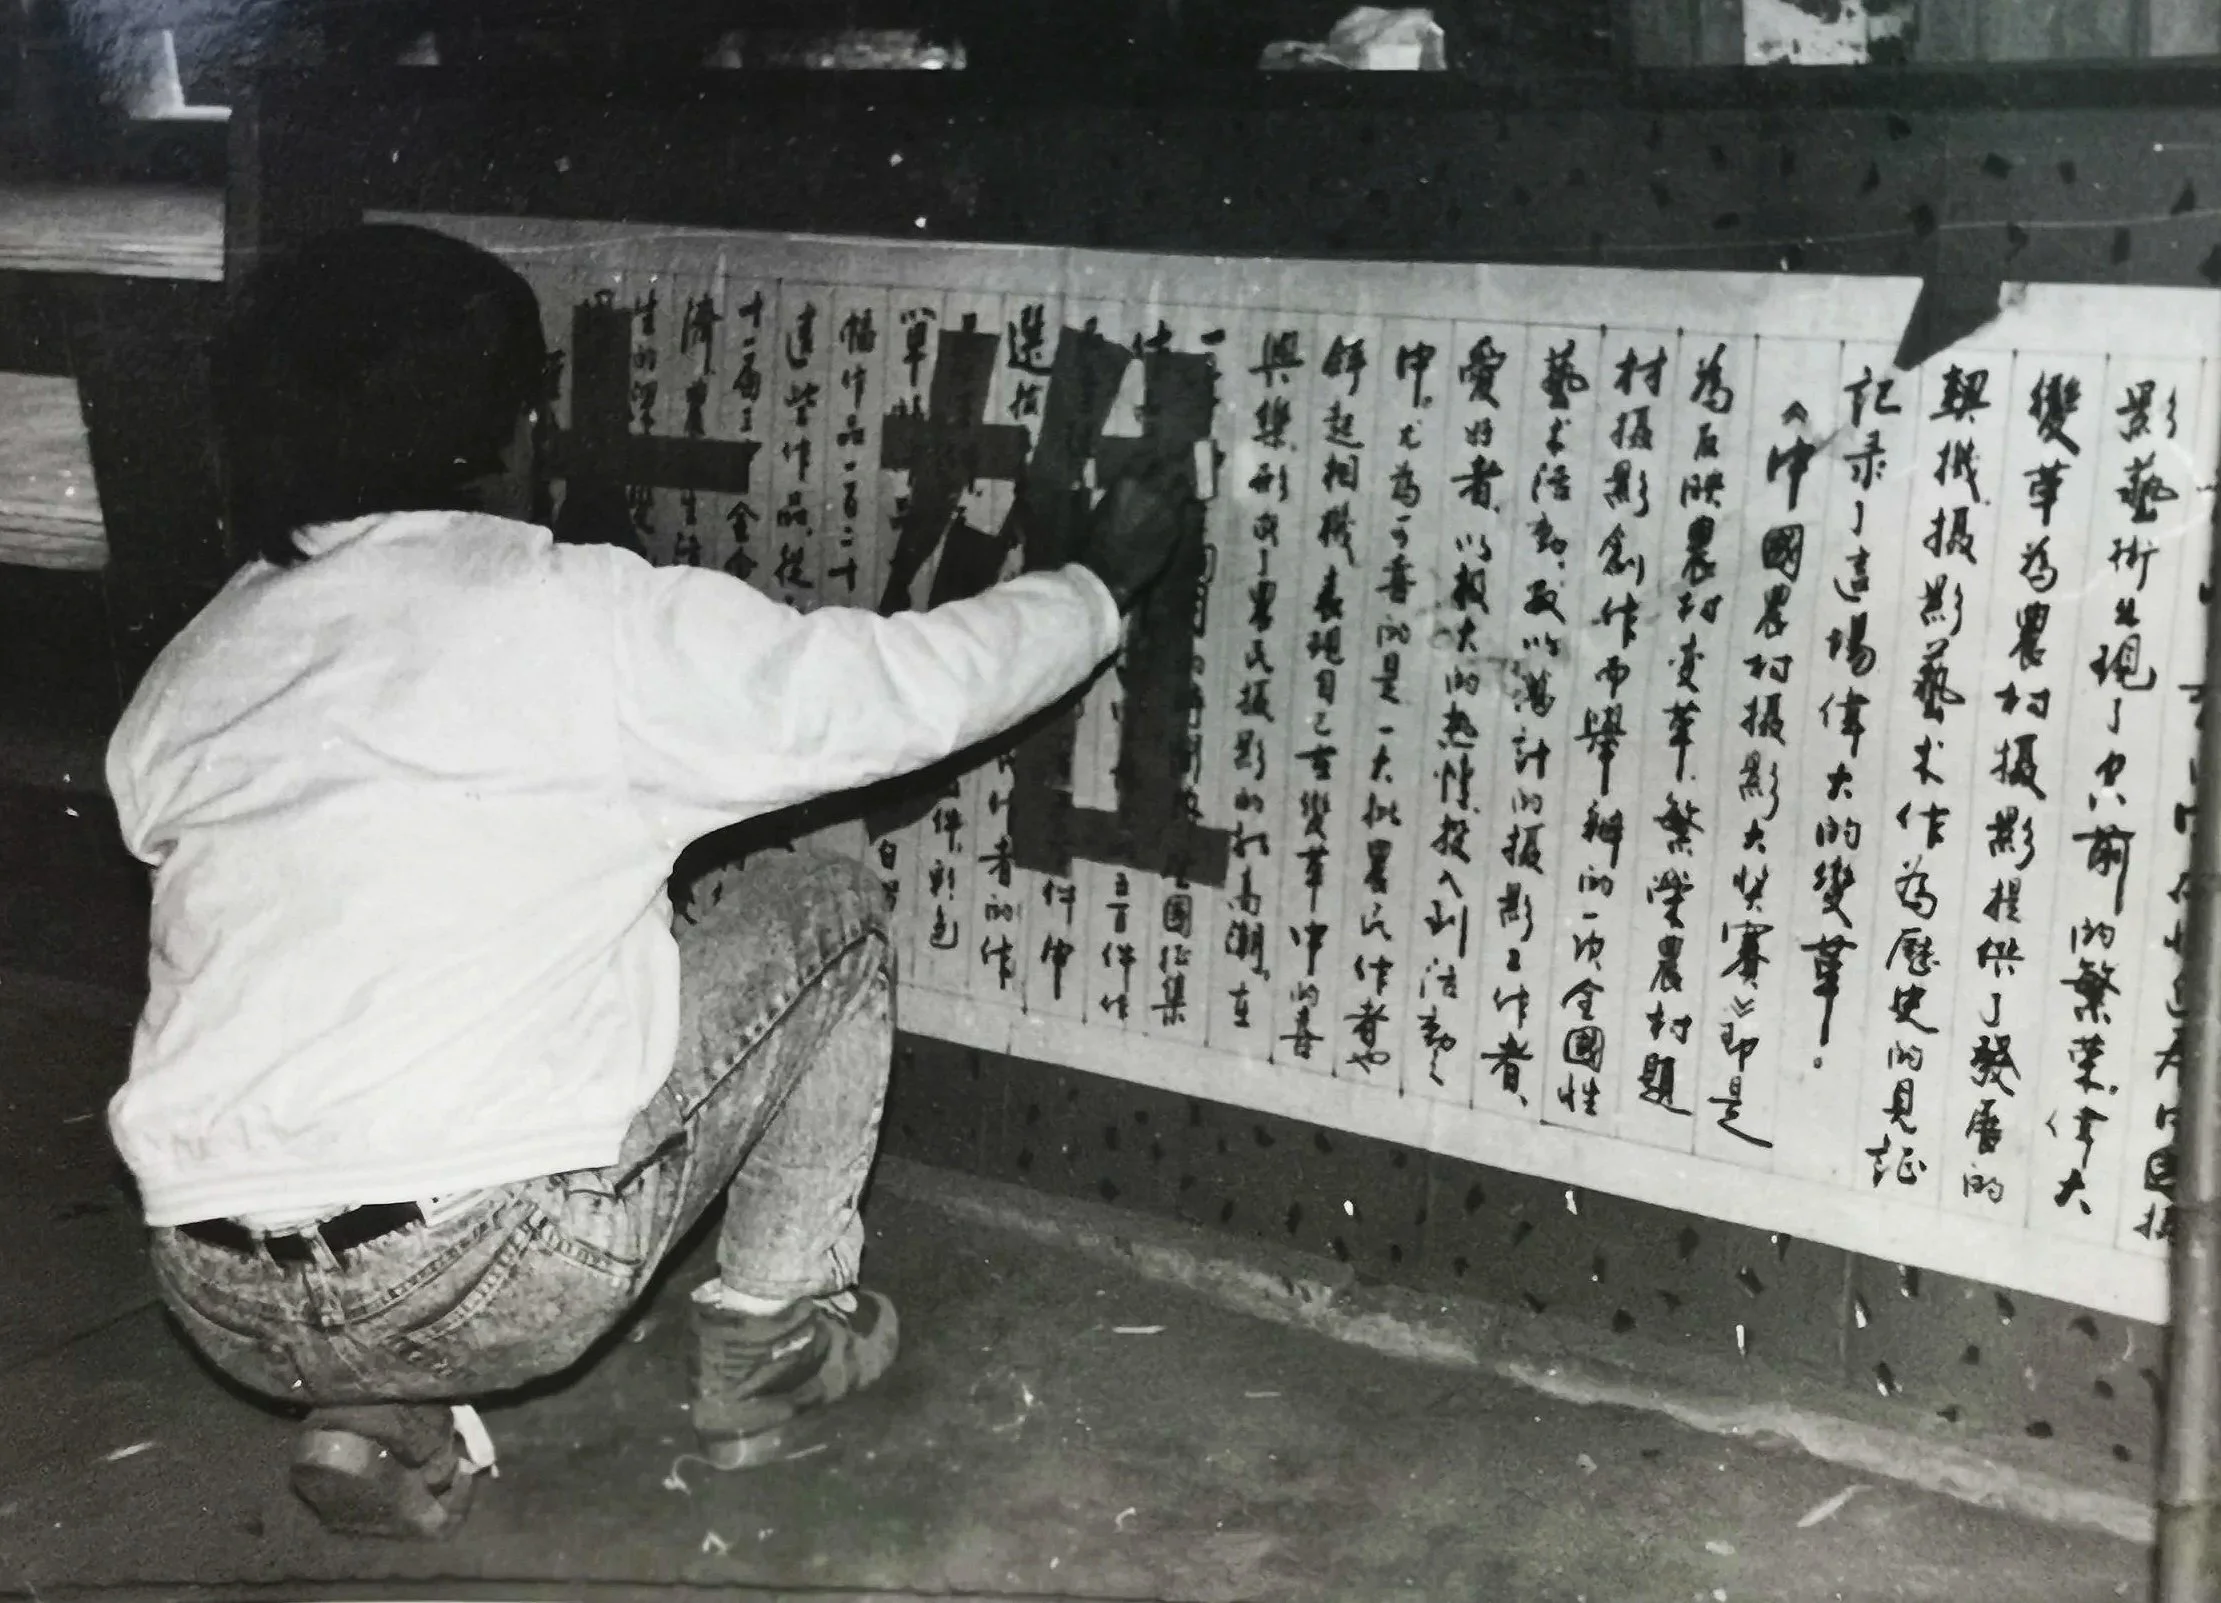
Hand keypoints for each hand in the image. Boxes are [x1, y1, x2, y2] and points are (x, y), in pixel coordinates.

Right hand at [1068, 452, 1202, 613]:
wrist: (1109, 572)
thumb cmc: (1096, 540)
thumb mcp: (1103, 505)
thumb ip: (1121, 490)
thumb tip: (1133, 481)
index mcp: (1128, 481)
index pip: (1148, 456)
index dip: (1153, 455)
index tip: (1155, 457)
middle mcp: (1152, 489)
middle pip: (1172, 468)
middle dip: (1173, 468)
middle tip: (1172, 471)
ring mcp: (1168, 508)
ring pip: (1183, 488)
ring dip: (1180, 487)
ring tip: (1178, 490)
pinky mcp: (1177, 527)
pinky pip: (1184, 511)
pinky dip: (1180, 508)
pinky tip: (1175, 512)